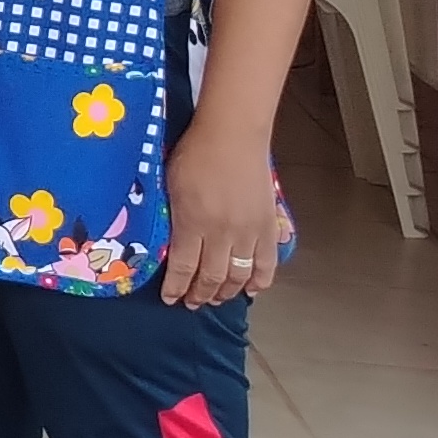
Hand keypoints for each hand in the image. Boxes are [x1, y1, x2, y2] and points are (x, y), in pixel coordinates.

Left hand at [160, 122, 282, 306]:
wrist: (233, 135)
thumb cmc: (195, 153)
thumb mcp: (170, 184)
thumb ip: (172, 217)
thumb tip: (171, 245)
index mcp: (192, 222)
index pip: (183, 269)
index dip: (176, 289)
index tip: (171, 299)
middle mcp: (221, 234)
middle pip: (212, 278)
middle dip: (200, 295)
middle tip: (192, 302)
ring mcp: (248, 232)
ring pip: (238, 277)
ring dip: (226, 292)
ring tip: (216, 298)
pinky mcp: (268, 227)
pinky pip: (267, 265)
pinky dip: (259, 281)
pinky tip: (250, 289)